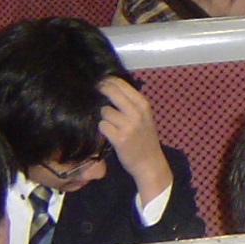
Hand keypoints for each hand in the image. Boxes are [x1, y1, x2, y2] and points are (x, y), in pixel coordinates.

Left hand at [97, 76, 172, 207]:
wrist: (149, 162)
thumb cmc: (144, 138)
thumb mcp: (144, 117)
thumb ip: (130, 103)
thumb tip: (109, 86)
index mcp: (143, 105)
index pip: (121, 84)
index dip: (107, 81)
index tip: (100, 82)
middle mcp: (137, 113)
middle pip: (111, 92)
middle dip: (100, 91)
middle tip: (94, 93)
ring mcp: (128, 126)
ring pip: (104, 111)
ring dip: (103, 116)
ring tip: (109, 123)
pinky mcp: (119, 139)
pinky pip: (102, 126)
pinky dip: (102, 129)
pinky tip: (107, 134)